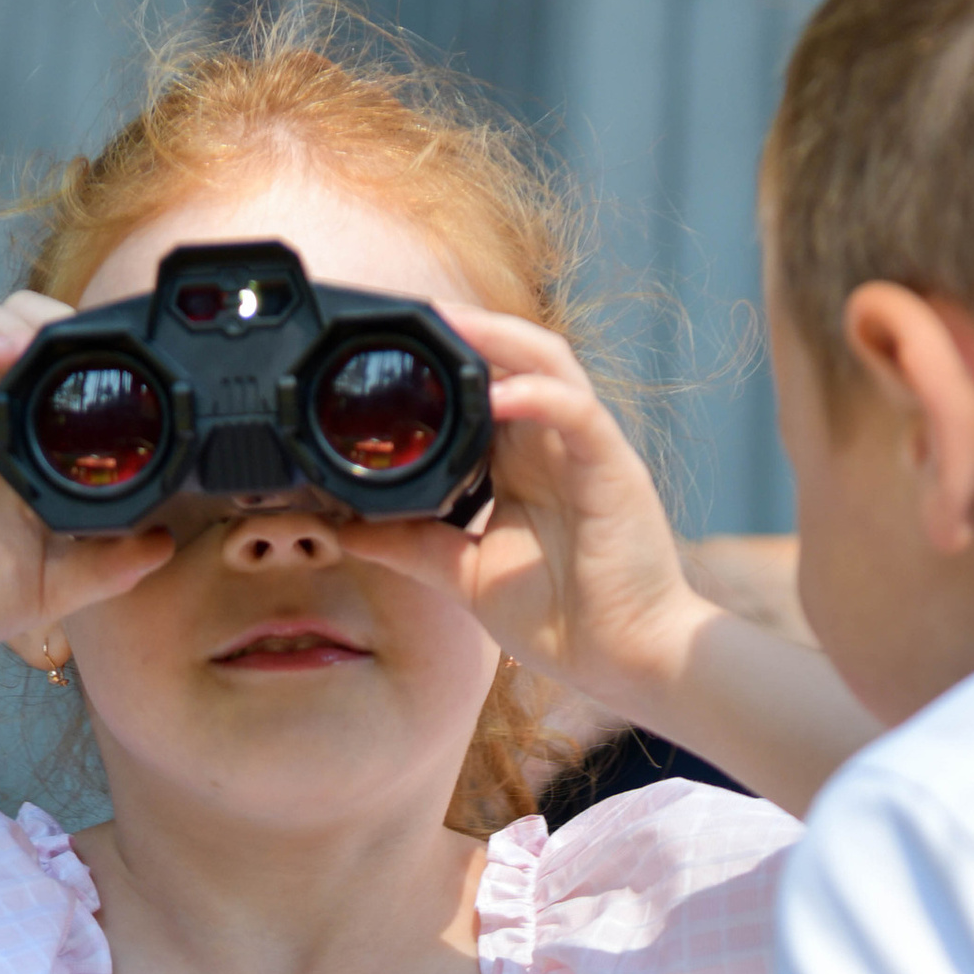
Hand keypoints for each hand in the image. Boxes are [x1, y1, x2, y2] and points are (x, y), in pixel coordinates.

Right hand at [0, 294, 174, 680]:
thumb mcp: (54, 582)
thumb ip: (110, 563)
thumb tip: (164, 543)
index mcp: (6, 438)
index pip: (42, 360)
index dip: (77, 343)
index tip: (121, 358)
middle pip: (7, 319)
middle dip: (47, 313)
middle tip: (85, 341)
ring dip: (8, 317)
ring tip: (42, 343)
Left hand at [343, 307, 703, 721]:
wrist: (626, 660)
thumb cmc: (563, 619)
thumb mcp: (467, 575)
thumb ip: (412, 547)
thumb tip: (347, 532)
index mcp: (522, 466)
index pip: (485, 391)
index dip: (448, 362)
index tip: (392, 349)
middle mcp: (552, 447)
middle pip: (516, 360)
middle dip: (469, 330)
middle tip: (413, 313)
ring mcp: (584, 452)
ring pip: (550, 365)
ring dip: (501, 339)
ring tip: (452, 323)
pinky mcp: (612, 468)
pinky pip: (577, 413)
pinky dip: (539, 395)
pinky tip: (500, 394)